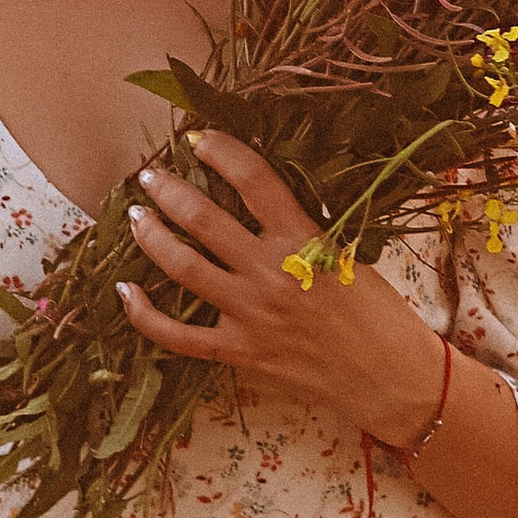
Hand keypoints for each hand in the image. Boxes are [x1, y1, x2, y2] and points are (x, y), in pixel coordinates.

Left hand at [118, 129, 445, 444]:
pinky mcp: (239, 353)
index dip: (221, 150)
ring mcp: (250, 315)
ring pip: (183, 267)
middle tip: (150, 174)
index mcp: (304, 241)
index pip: (253, 180)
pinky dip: (145, 314)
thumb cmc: (381, 315)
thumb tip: (264, 198)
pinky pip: (178, 335)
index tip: (200, 138)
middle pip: (203, 219)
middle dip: (168, 190)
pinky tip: (125, 292)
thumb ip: (305, 228)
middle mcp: (270, 273)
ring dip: (152, 235)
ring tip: (136, 215)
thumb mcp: (350, 254)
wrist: (392, 378)